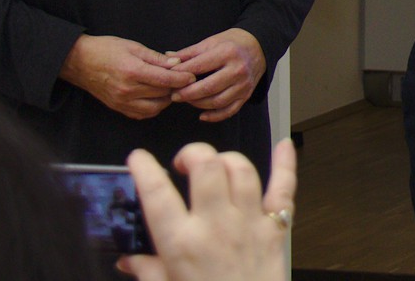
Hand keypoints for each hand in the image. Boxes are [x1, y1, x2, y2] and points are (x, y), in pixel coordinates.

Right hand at [60, 35, 193, 119]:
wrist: (80, 62)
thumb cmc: (106, 49)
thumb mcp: (133, 46)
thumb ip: (156, 58)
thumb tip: (177, 64)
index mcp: (132, 71)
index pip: (165, 79)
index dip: (181, 79)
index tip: (192, 76)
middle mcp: (127, 90)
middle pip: (162, 94)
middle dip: (176, 88)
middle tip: (183, 80)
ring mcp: (122, 102)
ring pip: (154, 108)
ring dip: (165, 100)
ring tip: (169, 88)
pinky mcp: (118, 108)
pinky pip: (142, 114)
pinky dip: (153, 108)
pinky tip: (155, 97)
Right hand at [119, 138, 295, 280]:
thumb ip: (147, 271)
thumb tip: (128, 258)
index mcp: (182, 244)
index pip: (157, 194)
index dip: (145, 169)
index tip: (138, 158)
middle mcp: (216, 226)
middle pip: (206, 166)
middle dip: (192, 154)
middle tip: (184, 163)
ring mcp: (248, 224)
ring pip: (241, 169)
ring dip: (226, 160)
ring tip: (216, 167)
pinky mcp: (274, 229)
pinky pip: (284, 187)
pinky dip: (285, 163)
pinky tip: (284, 145)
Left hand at [169, 29, 266, 122]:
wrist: (259, 46)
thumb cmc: (232, 42)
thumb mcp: (211, 41)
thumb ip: (189, 53)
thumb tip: (168, 61)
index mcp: (227, 52)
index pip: (198, 67)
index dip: (180, 74)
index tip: (168, 78)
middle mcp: (237, 69)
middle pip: (208, 88)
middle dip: (187, 94)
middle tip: (174, 95)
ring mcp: (244, 84)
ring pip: (217, 101)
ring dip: (198, 104)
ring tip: (186, 100)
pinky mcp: (246, 95)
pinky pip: (229, 110)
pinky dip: (214, 116)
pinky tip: (202, 115)